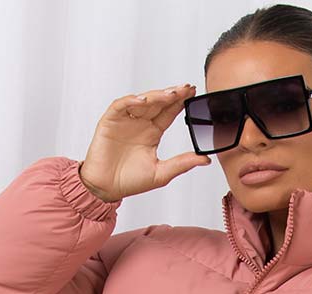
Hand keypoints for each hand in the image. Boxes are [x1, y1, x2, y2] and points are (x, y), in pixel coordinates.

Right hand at [78, 84, 211, 201]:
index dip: (180, 102)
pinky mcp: (110, 121)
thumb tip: (205, 160)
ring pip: (142, 101)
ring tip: (169, 94)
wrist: (106, 188)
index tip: (192, 92)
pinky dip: (131, 101)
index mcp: (152, 133)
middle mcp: (140, 123)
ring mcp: (125, 120)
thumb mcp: (162, 173)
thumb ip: (182, 164)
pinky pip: (121, 106)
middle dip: (171, 94)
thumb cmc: (130, 181)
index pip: (168, 112)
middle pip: (157, 103)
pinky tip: (142, 101)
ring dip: (155, 96)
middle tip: (185, 88)